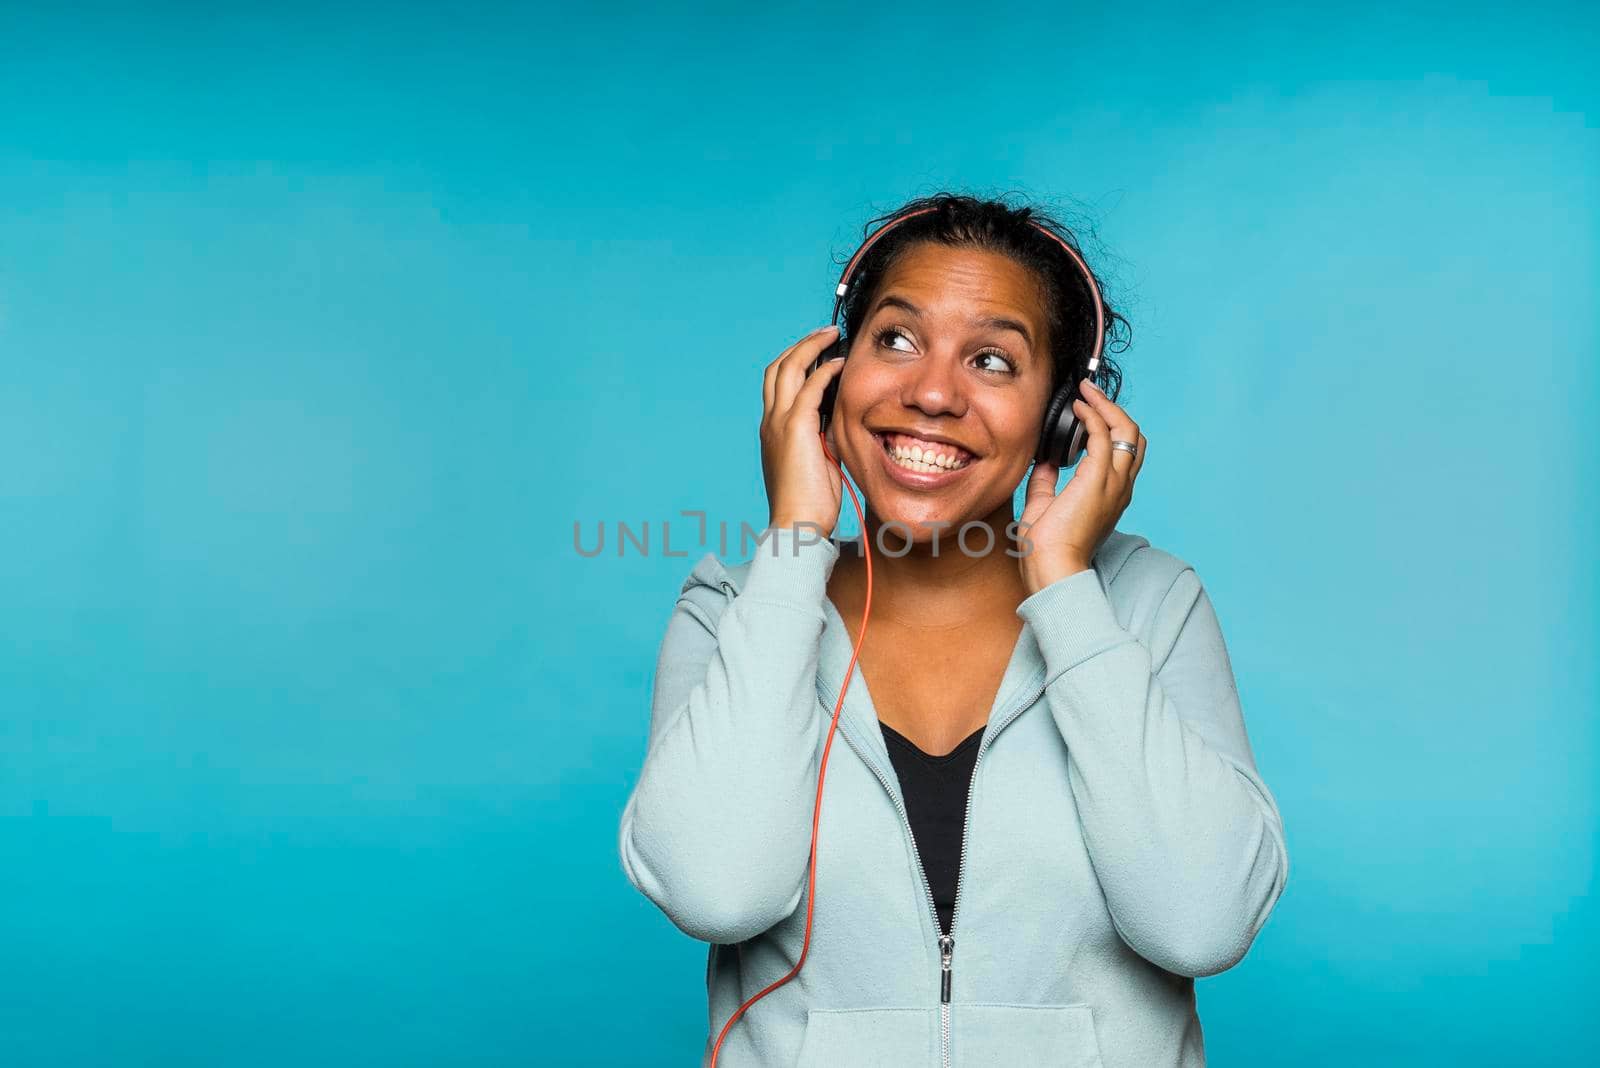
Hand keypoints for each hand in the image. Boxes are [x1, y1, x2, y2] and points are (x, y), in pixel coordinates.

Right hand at [761, 324, 846, 536]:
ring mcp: (779, 423)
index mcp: (772, 430)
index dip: (796, 362)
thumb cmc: (810, 503)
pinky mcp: (795, 428)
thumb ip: (822, 435)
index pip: (777, 383)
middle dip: (801, 345)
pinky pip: (810, 386)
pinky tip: (840, 364)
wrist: (798, 524)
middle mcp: (770, 421)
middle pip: (778, 367)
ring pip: (789, 368)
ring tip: (832, 335)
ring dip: (811, 346)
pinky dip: (825, 370)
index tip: (819, 352)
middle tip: (826, 333)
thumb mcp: (817, 460)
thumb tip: (839, 418)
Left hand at [1017, 377, 1147, 594]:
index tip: (1087, 410)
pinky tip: (1078, 408)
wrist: (1051, 567)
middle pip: (1134, 437)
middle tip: (1091, 394)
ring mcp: (1113, 483)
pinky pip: (1104, 435)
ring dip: (1107, 406)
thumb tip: (1044, 462)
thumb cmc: (1046, 548)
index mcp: (1110, 495)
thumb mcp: (1043, 507)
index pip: (1123, 453)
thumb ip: (1046, 482)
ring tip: (1087, 392)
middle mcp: (1119, 487)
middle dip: (1115, 410)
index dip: (1111, 427)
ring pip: (1127, 431)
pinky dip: (1093, 416)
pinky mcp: (1098, 479)